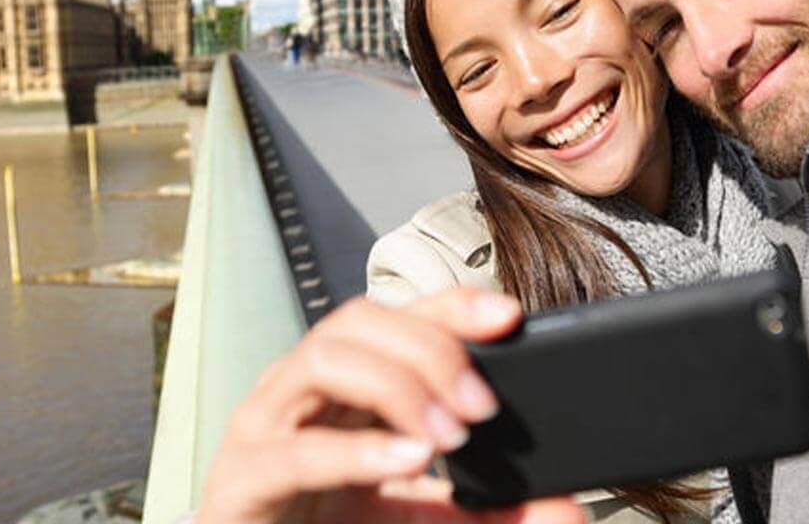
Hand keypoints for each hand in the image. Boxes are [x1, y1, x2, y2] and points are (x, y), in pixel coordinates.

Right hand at [196, 289, 585, 523]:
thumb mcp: (418, 518)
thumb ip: (484, 511)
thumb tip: (565, 510)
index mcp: (343, 384)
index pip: (398, 317)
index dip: (451, 305)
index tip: (509, 316)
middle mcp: (301, 389)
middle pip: (362, 322)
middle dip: (430, 349)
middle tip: (484, 406)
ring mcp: (264, 426)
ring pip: (324, 360)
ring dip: (396, 388)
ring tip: (446, 437)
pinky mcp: (243, 478)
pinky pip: (296, 450)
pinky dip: (357, 452)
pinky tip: (407, 461)